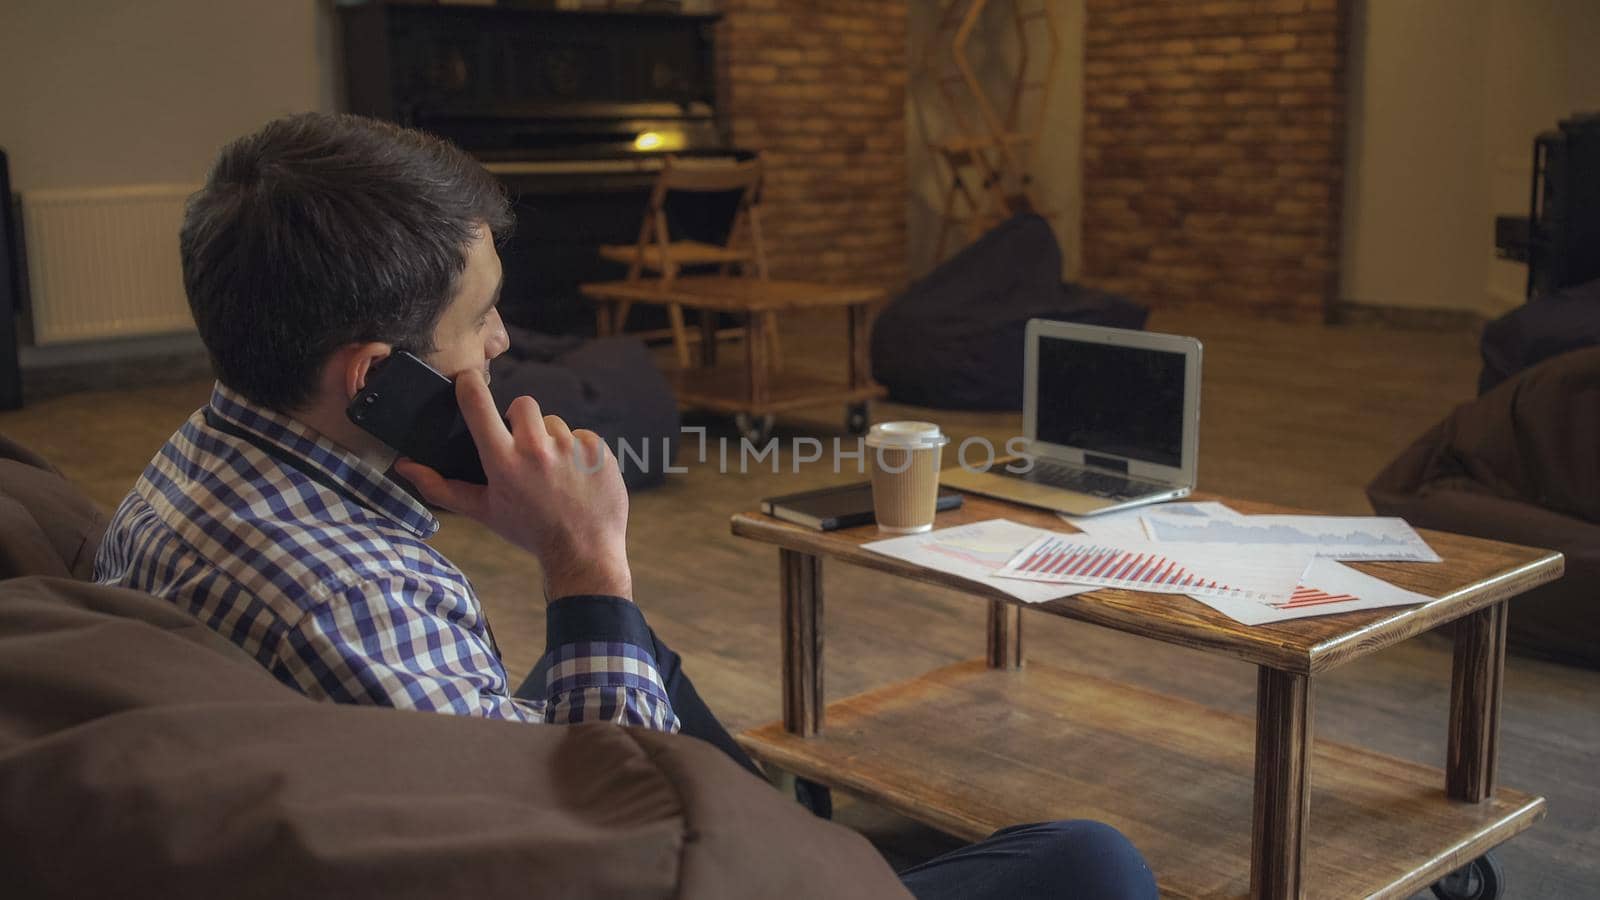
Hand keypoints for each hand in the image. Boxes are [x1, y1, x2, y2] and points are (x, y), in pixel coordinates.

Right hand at [394, 371, 632, 601]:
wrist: (584, 553)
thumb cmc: (529, 531)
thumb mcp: (483, 511)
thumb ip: (441, 488)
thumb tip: (405, 466)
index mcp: (503, 462)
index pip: (478, 404)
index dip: (469, 384)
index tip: (468, 380)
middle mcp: (537, 450)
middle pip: (522, 404)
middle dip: (521, 421)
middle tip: (525, 450)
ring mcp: (571, 448)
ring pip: (554, 422)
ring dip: (552, 441)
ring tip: (554, 474)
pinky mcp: (598, 450)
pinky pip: (582, 435)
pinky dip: (579, 453)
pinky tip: (577, 478)